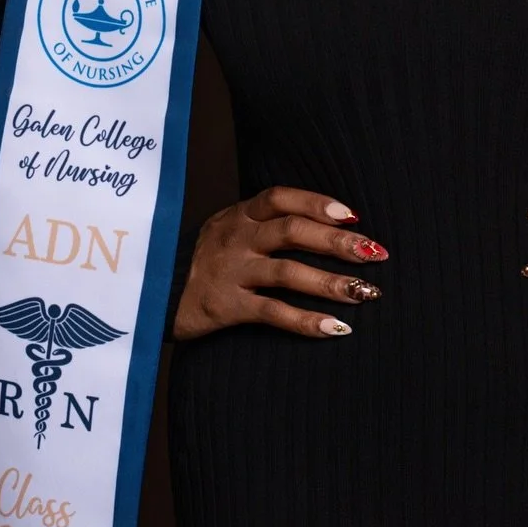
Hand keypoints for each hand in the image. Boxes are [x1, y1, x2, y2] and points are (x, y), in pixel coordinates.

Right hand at [171, 184, 388, 341]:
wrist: (153, 294)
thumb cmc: (207, 261)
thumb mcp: (230, 231)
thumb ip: (267, 225)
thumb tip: (331, 225)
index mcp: (240, 215)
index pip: (280, 198)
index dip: (317, 202)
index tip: (351, 214)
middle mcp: (237, 238)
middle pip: (292, 232)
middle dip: (337, 242)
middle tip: (374, 253)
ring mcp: (231, 272)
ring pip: (288, 272)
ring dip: (331, 282)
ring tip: (365, 292)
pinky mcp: (226, 306)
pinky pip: (272, 312)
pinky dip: (306, 320)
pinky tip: (336, 328)